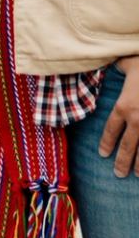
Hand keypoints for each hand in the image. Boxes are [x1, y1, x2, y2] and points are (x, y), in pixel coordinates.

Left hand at [98, 54, 138, 176]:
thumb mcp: (127, 63)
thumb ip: (118, 68)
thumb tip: (110, 62)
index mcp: (124, 106)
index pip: (112, 130)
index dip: (107, 143)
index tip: (103, 154)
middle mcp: (138, 119)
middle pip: (128, 146)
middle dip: (122, 161)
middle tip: (118, 174)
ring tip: (137, 175)